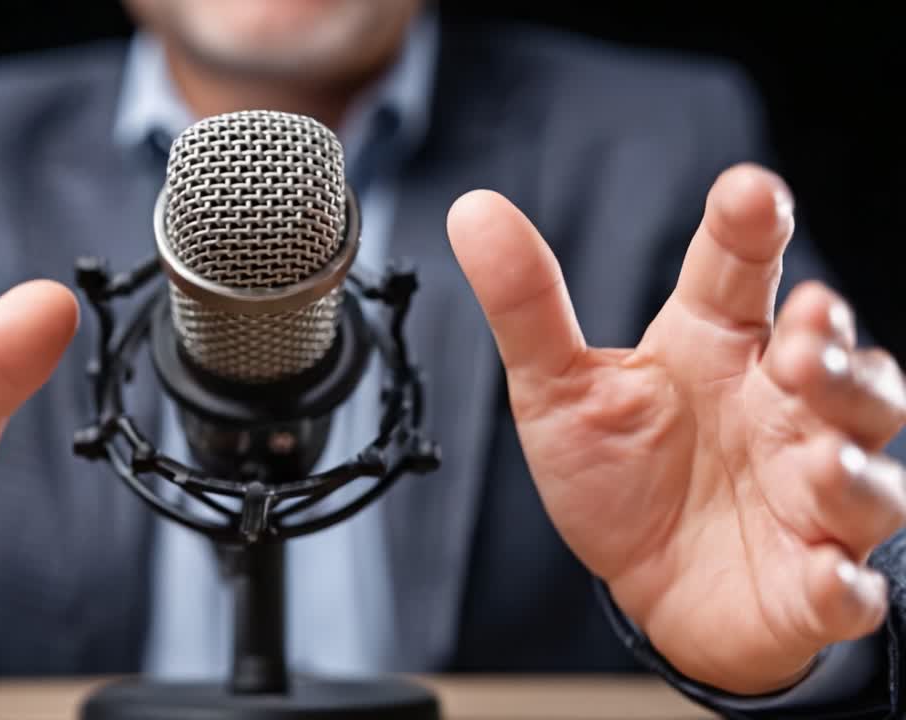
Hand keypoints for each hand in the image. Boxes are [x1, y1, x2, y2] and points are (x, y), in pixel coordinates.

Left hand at [447, 164, 905, 694]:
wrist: (645, 583)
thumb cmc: (619, 474)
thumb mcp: (559, 387)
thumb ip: (527, 304)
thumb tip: (474, 211)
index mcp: (719, 348)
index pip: (744, 271)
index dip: (754, 227)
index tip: (751, 192)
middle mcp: (781, 411)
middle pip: (839, 369)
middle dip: (832, 350)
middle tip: (803, 334)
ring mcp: (808, 497)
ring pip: (865, 473)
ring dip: (852, 462)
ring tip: (819, 456)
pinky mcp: (811, 582)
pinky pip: (844, 585)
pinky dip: (843, 585)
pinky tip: (829, 579)